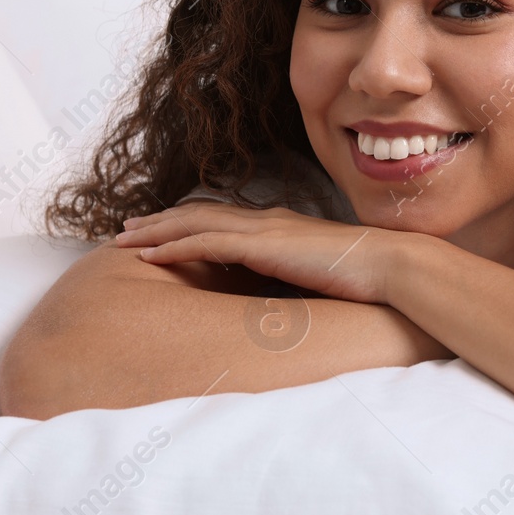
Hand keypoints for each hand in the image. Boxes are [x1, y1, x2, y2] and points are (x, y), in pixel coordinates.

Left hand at [113, 202, 411, 304]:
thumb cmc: (364, 277)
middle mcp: (265, 220)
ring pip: (194, 224)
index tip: (158, 230)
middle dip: (159, 221)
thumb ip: (294, 278)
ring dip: (155, 231)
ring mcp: (263, 230)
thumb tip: (280, 300)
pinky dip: (174, 247)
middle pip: (198, 214)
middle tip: (126, 230)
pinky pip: (206, 244)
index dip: (186, 222)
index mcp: (278, 226)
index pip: (221, 219)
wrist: (389, 266)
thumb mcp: (319, 276)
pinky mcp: (263, 246)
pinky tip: (149, 257)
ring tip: (123, 241)